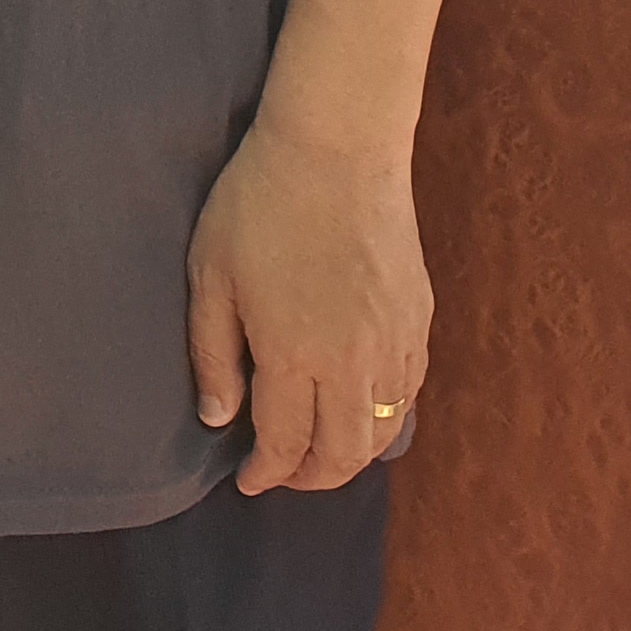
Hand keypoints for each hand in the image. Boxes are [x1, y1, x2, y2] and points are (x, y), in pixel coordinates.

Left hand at [186, 123, 429, 493]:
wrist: (336, 149)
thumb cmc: (259, 204)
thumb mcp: (211, 276)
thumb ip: (213, 354)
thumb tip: (219, 419)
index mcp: (295, 355)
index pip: (286, 445)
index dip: (265, 473)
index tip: (247, 480)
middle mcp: (354, 363)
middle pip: (343, 455)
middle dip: (309, 478)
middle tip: (281, 473)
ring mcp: (395, 344)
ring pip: (384, 432)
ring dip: (351, 454)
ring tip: (318, 450)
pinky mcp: (419, 321)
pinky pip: (409, 393)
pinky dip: (385, 416)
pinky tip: (358, 408)